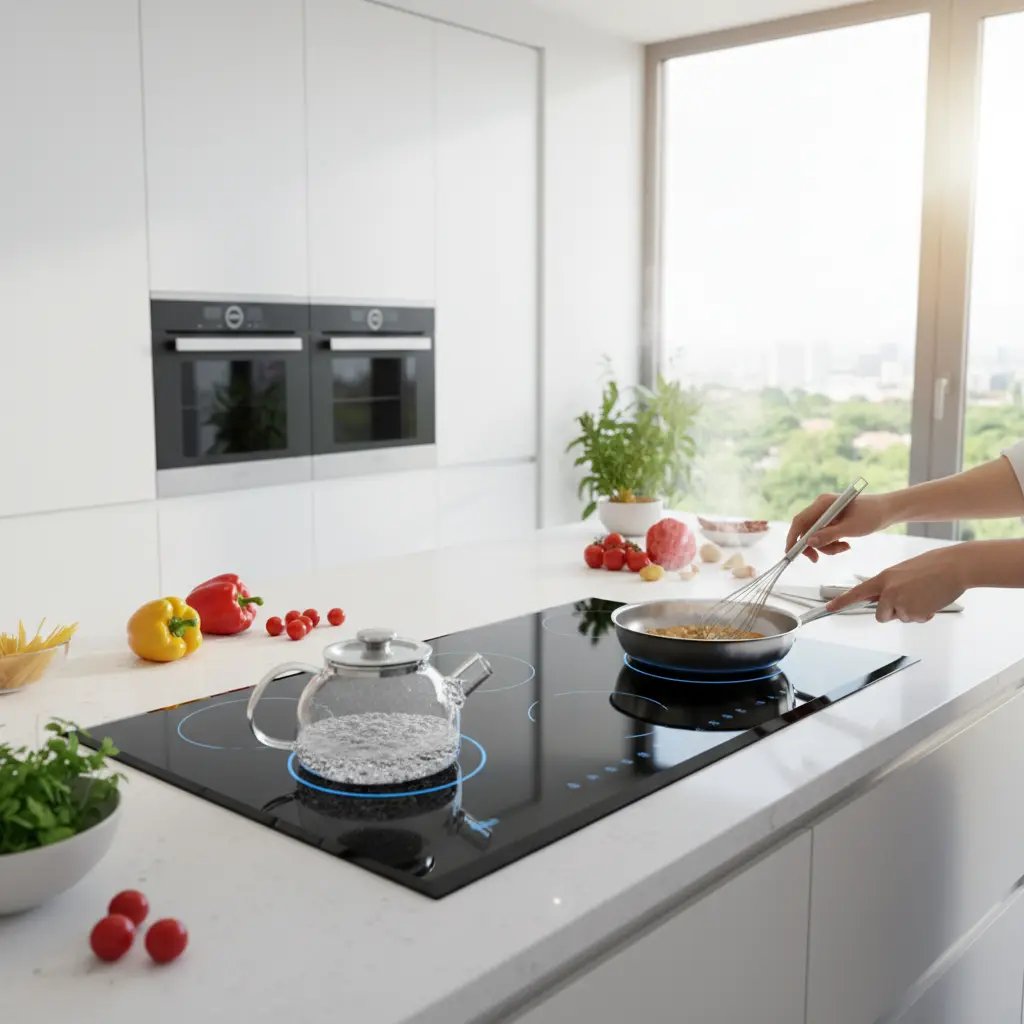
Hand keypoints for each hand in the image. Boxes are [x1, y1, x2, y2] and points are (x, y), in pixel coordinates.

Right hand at [786, 493, 893, 561]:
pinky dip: (832, 544)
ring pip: (816, 536)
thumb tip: (808, 543)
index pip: (800, 521)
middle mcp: (821, 507)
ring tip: (844, 548)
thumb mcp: (851, 528)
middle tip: (816, 559)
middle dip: (812, 546)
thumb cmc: (872, 515)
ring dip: (826, 547)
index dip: (793, 538)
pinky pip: (825, 536)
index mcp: (823, 503)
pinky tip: (846, 544)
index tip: (791, 553)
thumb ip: (829, 535)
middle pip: (806, 530)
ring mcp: (827, 514)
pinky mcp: (833, 521)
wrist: (889, 511)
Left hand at [826, 547, 968, 622]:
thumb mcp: (902, 572)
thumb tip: (881, 600)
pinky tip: (931, 599)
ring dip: (912, 611)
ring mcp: (902, 603)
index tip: (828, 609)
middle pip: (881, 615)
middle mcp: (889, 592)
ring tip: (924, 594)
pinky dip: (924, 613)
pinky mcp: (916, 613)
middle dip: (892, 612)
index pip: (857, 592)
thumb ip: (889, 585)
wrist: (955, 566)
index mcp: (884, 578)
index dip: (841, 602)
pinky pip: (916, 619)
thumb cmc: (932, 566)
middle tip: (909, 598)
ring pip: (901, 617)